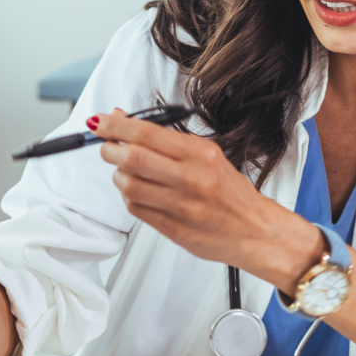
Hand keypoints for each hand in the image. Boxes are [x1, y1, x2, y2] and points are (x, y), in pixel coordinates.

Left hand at [93, 109, 322, 288]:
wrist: (256, 232)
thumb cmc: (233, 195)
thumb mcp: (209, 157)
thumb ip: (167, 142)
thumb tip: (126, 123)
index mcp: (202, 154)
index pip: (147, 133)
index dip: (115, 126)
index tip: (99, 122)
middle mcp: (192, 178)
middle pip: (132, 157)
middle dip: (110, 150)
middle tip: (108, 147)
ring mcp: (181, 206)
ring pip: (128, 185)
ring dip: (119, 176)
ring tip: (127, 174)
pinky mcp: (174, 229)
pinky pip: (136, 209)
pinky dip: (130, 197)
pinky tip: (140, 193)